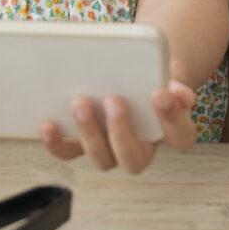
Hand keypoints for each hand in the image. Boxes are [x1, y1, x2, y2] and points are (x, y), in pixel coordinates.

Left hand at [38, 81, 196, 172]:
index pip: (180, 135)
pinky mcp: (82, 144)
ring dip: (89, 134)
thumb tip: (178, 92)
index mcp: (167, 130)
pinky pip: (69, 152)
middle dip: (122, 132)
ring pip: (102, 159)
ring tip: (80, 103)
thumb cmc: (150, 74)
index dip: (172, 119)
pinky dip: (56, 142)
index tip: (160, 93)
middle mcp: (140, 148)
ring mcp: (110, 149)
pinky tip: (48, 123)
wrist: (134, 73)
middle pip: (134, 159)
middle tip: (114, 100)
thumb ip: (173, 78)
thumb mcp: (166, 70)